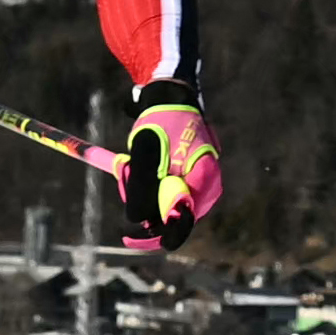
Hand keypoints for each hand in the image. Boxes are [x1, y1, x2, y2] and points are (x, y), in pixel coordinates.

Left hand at [114, 95, 224, 252]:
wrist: (172, 99)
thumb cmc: (160, 121)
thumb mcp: (144, 153)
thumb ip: (141, 187)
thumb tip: (136, 220)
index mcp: (204, 178)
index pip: (183, 222)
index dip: (157, 233)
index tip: (130, 235)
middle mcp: (210, 187)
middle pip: (177, 220)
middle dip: (148, 212)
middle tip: (125, 184)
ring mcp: (204, 186)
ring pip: (173, 211)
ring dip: (148, 200)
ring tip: (132, 168)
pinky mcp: (196, 183)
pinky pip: (173, 200)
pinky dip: (154, 192)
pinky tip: (146, 171)